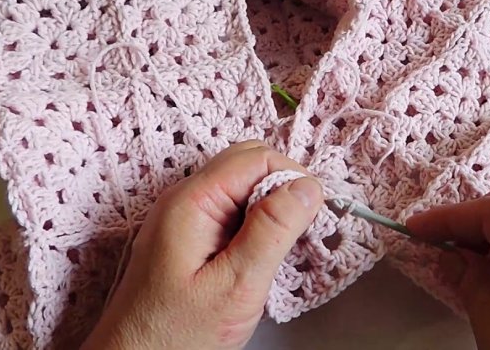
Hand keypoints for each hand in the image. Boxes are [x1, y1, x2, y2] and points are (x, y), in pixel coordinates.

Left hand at [81, 141, 324, 349]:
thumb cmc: (176, 334)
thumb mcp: (236, 284)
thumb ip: (272, 230)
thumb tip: (307, 187)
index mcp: (193, 201)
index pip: (257, 158)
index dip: (292, 178)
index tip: (313, 212)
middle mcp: (185, 198)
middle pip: (248, 162)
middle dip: (283, 186)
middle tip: (301, 228)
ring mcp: (185, 215)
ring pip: (241, 185)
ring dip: (270, 205)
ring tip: (283, 245)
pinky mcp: (189, 234)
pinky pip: (230, 208)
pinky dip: (255, 221)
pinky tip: (261, 253)